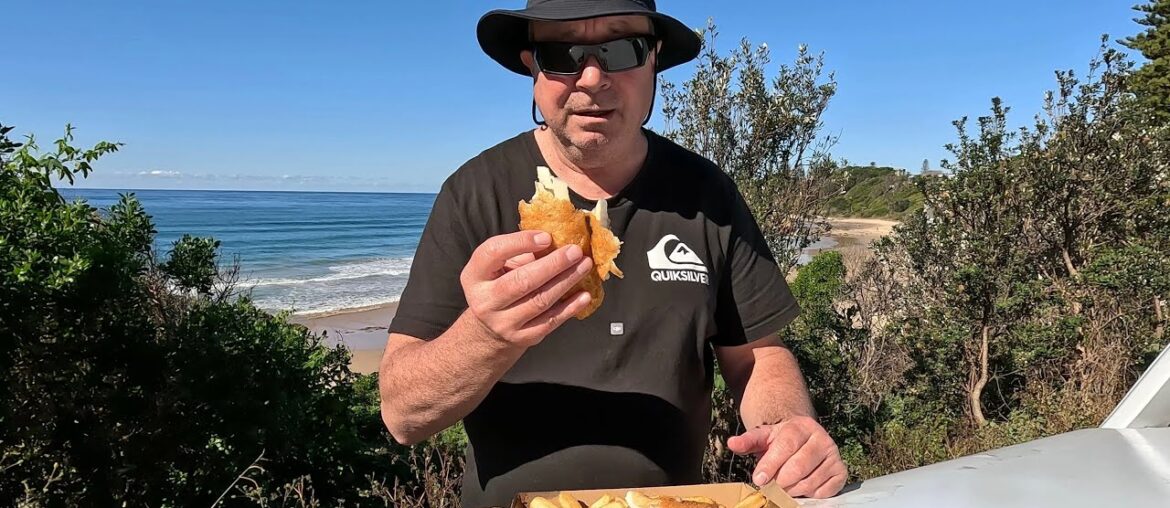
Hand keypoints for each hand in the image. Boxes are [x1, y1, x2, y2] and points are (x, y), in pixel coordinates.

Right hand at [460, 230, 592, 347]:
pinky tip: (584, 295)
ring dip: (566, 281)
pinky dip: (570, 307)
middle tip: (575, 251)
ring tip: (584, 266)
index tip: (546, 237)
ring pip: (540, 301)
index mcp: (475, 276)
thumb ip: (519, 251)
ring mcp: (503, 322)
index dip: (520, 242)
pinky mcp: (522, 337)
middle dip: (553, 264)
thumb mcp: (498, 266)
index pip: (493, 253)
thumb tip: (555, 237)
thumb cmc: (498, 285)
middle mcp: (485, 301)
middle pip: (521, 281)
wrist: (490, 328)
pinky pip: (550, 321)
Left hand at [727, 416, 846, 498]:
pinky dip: (810, 495)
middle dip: (781, 481)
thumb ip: (748, 441)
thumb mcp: (763, 437)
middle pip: (799, 466)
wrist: (803, 440)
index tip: (758, 479)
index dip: (771, 464)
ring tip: (785, 486)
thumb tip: (732, 443)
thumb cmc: (780, 441)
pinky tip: (802, 487)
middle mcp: (822, 438)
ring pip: (811, 482)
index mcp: (802, 426)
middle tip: (772, 486)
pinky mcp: (841, 471)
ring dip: (793, 490)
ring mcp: (834, 455)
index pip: (786, 446)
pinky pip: (825, 491)